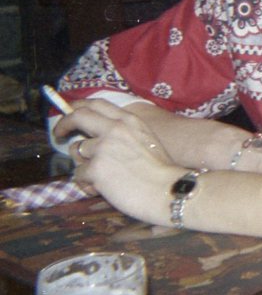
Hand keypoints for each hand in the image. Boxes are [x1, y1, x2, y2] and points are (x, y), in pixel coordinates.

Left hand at [54, 99, 182, 222]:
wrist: (169, 190)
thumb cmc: (162, 170)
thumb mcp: (146, 140)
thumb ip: (124, 134)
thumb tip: (97, 139)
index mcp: (129, 121)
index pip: (97, 104)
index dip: (79, 107)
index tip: (70, 111)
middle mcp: (115, 129)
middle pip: (78, 117)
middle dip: (63, 124)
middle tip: (59, 134)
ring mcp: (103, 148)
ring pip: (76, 151)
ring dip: (83, 165)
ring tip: (100, 178)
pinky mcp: (96, 168)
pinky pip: (79, 175)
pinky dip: (88, 184)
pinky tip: (103, 190)